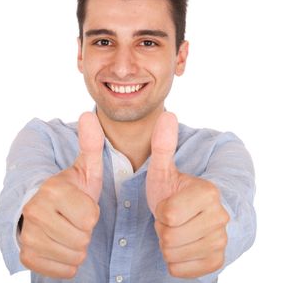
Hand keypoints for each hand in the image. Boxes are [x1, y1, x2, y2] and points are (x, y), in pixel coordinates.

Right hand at [19, 112, 103, 278]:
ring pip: (74, 255)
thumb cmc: (71, 189)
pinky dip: (66, 260)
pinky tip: (60, 242)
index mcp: (52, 189)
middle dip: (84, 230)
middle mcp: (35, 211)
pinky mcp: (27, 254)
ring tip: (68, 228)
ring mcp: (29, 235)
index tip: (80, 203)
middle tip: (74, 217)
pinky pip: (62, 270)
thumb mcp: (86, 167)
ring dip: (77, 245)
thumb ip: (91, 144)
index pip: (90, 218)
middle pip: (82, 238)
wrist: (46, 209)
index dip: (91, 213)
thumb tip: (88, 114)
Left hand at [146, 112, 229, 277]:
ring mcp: (221, 241)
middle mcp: (220, 217)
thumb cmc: (173, 190)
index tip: (169, 204)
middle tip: (171, 218)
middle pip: (169, 236)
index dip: (160, 212)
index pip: (167, 215)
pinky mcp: (218, 260)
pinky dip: (175, 259)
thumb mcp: (163, 169)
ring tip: (176, 229)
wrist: (189, 214)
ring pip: (174, 254)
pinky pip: (181, 269)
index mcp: (208, 193)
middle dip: (163, 229)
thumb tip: (168, 114)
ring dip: (168, 244)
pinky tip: (182, 244)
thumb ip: (163, 145)